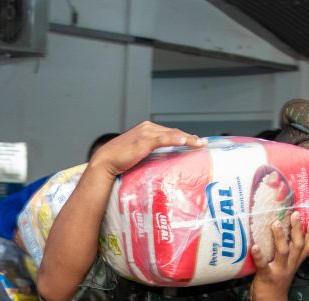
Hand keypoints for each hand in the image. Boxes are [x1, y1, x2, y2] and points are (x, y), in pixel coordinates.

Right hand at [88, 121, 204, 178]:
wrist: (106, 161)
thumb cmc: (119, 160)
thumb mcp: (137, 154)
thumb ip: (148, 154)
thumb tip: (159, 164)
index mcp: (146, 130)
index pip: (168, 132)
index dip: (183, 137)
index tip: (194, 142)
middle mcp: (147, 128)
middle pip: (173, 132)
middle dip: (189, 137)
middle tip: (202, 143)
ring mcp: (147, 132)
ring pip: (172, 134)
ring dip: (188, 138)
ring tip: (200, 144)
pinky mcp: (145, 140)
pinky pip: (165, 138)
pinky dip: (176, 139)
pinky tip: (186, 141)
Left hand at [250, 212, 308, 300]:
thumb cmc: (274, 289)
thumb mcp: (284, 272)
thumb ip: (284, 259)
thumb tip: (281, 242)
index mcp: (293, 265)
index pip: (306, 247)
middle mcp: (289, 266)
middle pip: (297, 245)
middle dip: (297, 229)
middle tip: (295, 214)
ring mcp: (279, 271)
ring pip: (283, 252)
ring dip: (280, 237)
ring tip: (276, 223)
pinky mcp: (266, 277)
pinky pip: (263, 265)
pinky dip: (259, 256)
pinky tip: (254, 246)